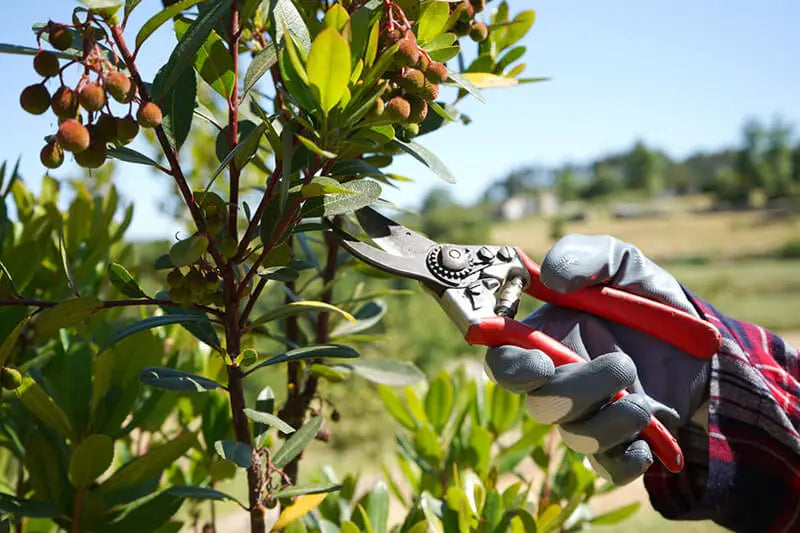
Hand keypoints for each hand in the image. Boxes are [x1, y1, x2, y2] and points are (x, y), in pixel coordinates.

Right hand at [484, 234, 710, 483]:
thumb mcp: (619, 260)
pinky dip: (626, 462)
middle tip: (622, 366)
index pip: (504, 363)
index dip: (513, 370)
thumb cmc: (642, 293)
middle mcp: (559, 380)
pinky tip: (647, 443)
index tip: (541, 365)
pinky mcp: (623, 440)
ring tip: (643, 403)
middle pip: (540, 405)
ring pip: (577, 438)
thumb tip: (552, 279)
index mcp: (544, 339)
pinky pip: (610, 468)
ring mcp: (590, 413)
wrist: (701, 334)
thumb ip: (584, 257)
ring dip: (608, 425)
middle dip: (577, 391)